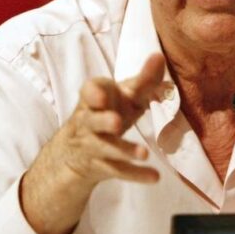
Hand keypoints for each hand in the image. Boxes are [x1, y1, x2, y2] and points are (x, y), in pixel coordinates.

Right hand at [21, 54, 171, 233]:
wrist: (75, 151)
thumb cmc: (107, 112)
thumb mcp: (123, 95)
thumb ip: (143, 79)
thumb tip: (159, 56)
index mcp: (93, 99)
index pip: (88, 92)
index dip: (94, 94)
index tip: (101, 97)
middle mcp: (88, 121)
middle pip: (92, 121)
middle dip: (103, 121)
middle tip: (117, 122)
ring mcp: (92, 146)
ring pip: (105, 148)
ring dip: (123, 150)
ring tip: (144, 153)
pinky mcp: (99, 166)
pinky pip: (117, 171)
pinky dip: (135, 175)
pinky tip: (154, 177)